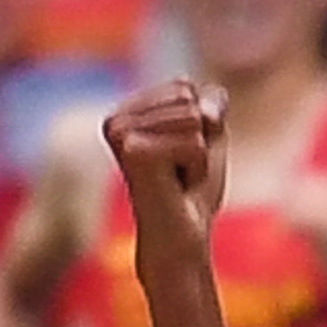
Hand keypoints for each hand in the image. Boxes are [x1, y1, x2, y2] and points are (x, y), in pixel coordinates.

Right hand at [103, 79, 227, 271]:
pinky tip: (175, 187)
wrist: (182, 239)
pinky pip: (194, 143)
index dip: (200, 126)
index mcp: (127, 111)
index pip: (184, 87)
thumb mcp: (209, 139)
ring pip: (193, 119)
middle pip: (188, 99)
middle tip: (181, 172)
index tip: (183, 158)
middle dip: (199, 140)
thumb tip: (205, 102)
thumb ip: (211, 105)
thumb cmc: (193, 193)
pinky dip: (197, 168)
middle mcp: (116, 117)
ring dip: (198, 156)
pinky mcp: (133, 150)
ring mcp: (121, 132)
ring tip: (177, 179)